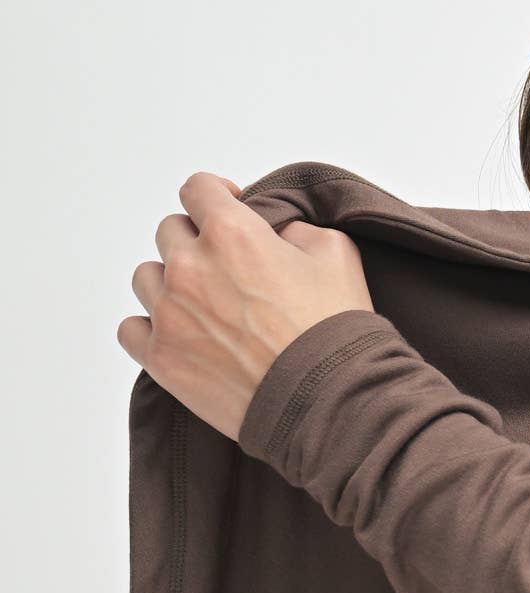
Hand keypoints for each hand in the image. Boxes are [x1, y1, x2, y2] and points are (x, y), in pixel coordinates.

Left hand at [119, 172, 376, 440]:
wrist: (328, 403)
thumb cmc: (335, 333)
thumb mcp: (337, 254)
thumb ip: (296, 229)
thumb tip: (277, 234)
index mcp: (232, 233)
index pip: (197, 189)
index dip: (214, 195)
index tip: (225, 207)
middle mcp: (190, 267)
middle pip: (170, 232)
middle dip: (197, 243)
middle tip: (226, 269)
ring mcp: (169, 314)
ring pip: (146, 277)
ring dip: (170, 284)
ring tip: (203, 307)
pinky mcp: (161, 358)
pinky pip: (130, 329)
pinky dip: (150, 329)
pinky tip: (179, 335)